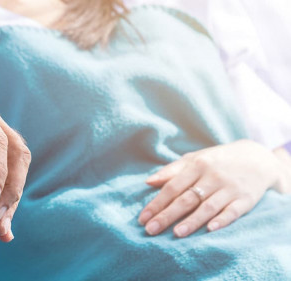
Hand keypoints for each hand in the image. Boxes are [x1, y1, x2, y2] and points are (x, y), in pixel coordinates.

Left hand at [138, 140, 285, 237]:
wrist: (257, 158)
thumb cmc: (217, 161)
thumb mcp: (195, 158)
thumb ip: (172, 170)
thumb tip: (148, 181)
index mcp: (197, 166)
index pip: (172, 187)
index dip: (156, 203)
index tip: (142, 218)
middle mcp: (212, 176)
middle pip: (186, 199)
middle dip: (167, 215)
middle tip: (151, 230)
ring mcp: (230, 188)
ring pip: (208, 206)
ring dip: (192, 221)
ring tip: (176, 233)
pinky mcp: (246, 199)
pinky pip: (233, 211)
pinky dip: (222, 220)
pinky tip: (210, 229)